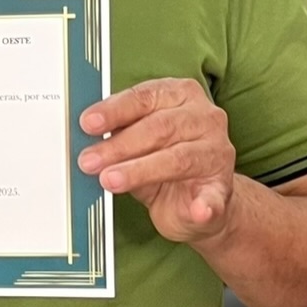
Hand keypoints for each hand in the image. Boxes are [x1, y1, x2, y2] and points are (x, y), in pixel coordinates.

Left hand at [79, 78, 236, 244]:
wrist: (198, 201)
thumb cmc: (163, 160)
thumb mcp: (137, 142)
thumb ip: (117, 134)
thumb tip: (83, 137)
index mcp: (181, 96)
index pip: (145, 97)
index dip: (115, 110)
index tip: (88, 123)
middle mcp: (204, 118)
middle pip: (159, 127)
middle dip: (119, 145)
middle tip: (90, 160)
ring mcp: (217, 153)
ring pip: (177, 159)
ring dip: (140, 171)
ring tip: (112, 180)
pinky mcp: (222, 189)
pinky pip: (214, 197)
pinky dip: (206, 205)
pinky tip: (198, 210)